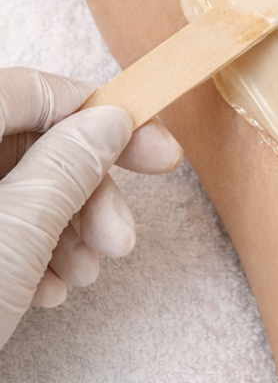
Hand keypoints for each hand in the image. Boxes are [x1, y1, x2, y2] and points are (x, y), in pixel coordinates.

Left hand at [0, 66, 182, 352]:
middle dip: (87, 191)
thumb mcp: (17, 234)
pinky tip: (47, 290)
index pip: (32, 91)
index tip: (155, 151)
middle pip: (28, 142)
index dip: (101, 116)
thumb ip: (67, 167)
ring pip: (15, 186)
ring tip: (84, 276)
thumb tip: (107, 123)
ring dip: (65, 227)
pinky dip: (32, 250)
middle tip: (122, 239)